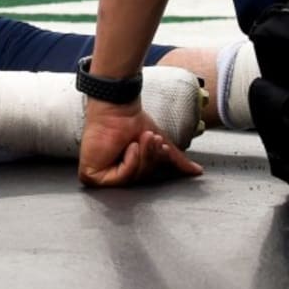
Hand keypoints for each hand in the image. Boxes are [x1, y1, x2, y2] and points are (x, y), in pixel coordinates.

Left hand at [78, 99, 203, 187]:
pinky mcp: (90, 175)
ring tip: (141, 139)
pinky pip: (118, 180)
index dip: (157, 163)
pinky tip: (128, 147)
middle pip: (140, 180)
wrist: (117, 108)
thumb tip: (198, 172)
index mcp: (124, 170)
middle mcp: (110, 175)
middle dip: (150, 158)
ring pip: (131, 180)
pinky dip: (129, 163)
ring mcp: (99, 177)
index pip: (146, 178)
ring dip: (142, 157)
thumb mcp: (159, 145)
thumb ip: (176, 160)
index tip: (163, 148)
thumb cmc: (132, 123)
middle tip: (150, 139)